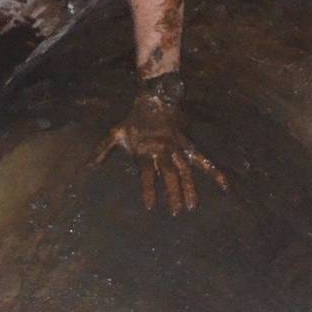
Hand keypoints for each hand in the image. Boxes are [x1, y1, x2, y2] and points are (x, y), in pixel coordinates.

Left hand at [89, 80, 229, 213]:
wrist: (154, 98)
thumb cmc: (133, 119)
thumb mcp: (115, 134)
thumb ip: (102, 151)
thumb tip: (87, 166)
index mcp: (145, 150)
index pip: (148, 174)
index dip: (149, 190)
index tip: (150, 207)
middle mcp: (163, 151)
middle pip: (170, 175)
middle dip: (173, 195)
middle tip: (175, 213)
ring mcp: (177, 148)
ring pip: (186, 171)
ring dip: (190, 189)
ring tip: (192, 206)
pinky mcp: (188, 144)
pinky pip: (203, 160)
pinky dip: (214, 172)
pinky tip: (224, 185)